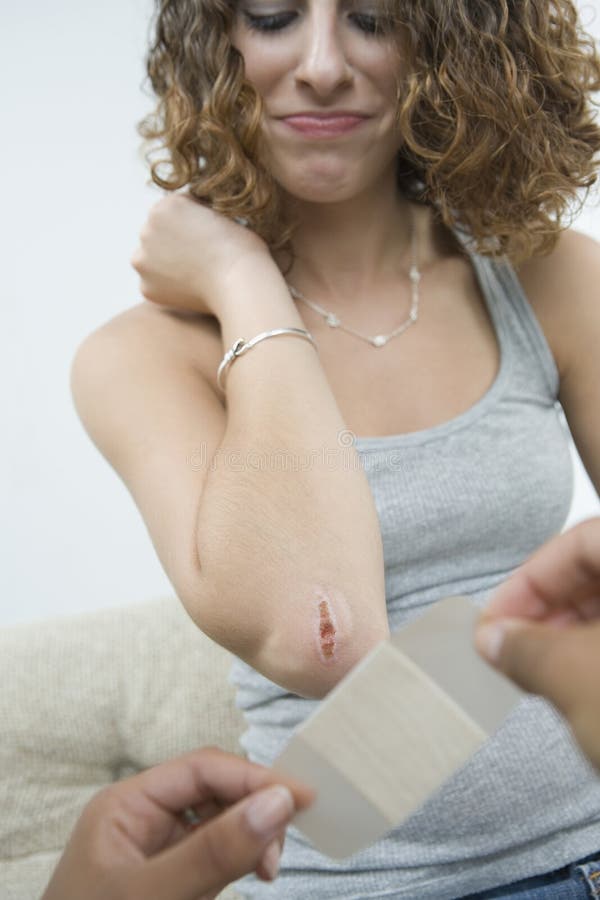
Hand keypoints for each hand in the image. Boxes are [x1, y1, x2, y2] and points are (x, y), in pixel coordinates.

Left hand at [41, 746, 314, 899]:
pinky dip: (240, 859)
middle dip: (254, 809)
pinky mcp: (172, 880)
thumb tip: (279, 802)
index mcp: (126, 805)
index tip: (301, 796)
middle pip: (214, 791)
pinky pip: (215, 855)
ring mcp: (158, 851)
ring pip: (220, 822)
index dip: (254, 777)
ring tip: (268, 869)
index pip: (202, 769)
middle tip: (281, 847)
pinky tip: (256, 873)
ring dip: (251, 837)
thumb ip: (214, 851)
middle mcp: (143, 819)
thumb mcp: (154, 894)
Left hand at [130, 193, 271, 316]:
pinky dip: (169, 288)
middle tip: (201, 257)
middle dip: (174, 242)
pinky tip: (192, 288)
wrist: (239, 281)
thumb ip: (197, 216)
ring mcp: (143, 260)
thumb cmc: (240, 248)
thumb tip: (192, 228)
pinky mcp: (146, 288)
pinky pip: (156, 286)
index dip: (193, 222)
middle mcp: (146, 230)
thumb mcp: (220, 213)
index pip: (174, 211)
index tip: (207, 234)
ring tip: (196, 274)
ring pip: (153, 261)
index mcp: (165, 206)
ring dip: (167, 265)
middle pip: (158, 235)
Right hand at [474, 518, 599, 769]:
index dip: (530, 579)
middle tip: (507, 648)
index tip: (494, 618)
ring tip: (533, 674)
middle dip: (546, 611)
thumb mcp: (577, 680)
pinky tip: (571, 688)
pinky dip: (595, 657)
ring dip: (568, 636)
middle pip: (598, 572)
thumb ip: (526, 648)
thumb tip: (492, 639)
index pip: (580, 540)